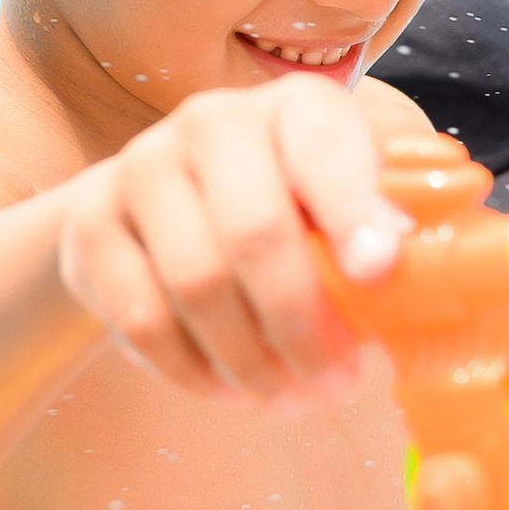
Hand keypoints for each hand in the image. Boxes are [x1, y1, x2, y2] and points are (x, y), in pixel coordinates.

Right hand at [55, 80, 406, 403]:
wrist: (151, 205)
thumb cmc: (280, 210)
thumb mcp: (337, 206)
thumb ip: (380, 232)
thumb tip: (417, 277)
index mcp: (293, 108)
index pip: (323, 149)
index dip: (353, 212)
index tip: (380, 275)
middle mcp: (211, 123)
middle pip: (255, 232)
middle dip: (304, 325)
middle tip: (339, 388)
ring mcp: (142, 168)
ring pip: (196, 283)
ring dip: (251, 360)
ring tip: (290, 401)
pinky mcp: (91, 224)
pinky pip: (140, 316)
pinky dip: (191, 369)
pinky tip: (229, 389)